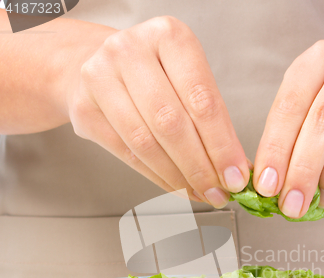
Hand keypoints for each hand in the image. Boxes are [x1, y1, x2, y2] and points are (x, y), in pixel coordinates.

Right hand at [66, 17, 248, 206]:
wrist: (94, 63)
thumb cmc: (152, 74)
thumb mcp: (188, 80)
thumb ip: (212, 120)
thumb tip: (236, 167)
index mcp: (169, 37)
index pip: (202, 101)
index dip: (221, 146)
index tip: (236, 176)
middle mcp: (131, 51)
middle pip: (172, 124)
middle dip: (201, 167)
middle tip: (219, 192)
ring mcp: (101, 77)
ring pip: (147, 143)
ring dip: (179, 177)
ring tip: (200, 192)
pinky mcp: (84, 108)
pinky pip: (128, 154)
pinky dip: (157, 177)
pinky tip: (176, 186)